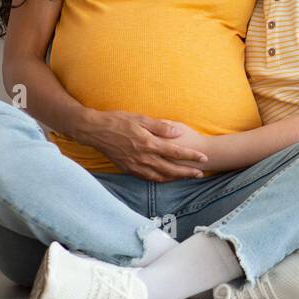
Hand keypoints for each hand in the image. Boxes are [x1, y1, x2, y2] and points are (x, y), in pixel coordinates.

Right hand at [79, 110, 209, 182]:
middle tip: (200, 174)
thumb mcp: (141, 118)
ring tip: (186, 178)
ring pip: (159, 177)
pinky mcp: (128, 169)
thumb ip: (160, 127)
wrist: (94, 131)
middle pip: (171, 169)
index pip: (176, 152)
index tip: (204, 158)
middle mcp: (143, 158)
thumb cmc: (118, 121)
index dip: (191, 156)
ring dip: (175, 179)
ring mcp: (135, 165)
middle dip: (187, 172)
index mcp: (148, 144)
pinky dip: (159, 180)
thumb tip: (177, 133)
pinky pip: (147, 178)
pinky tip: (165, 179)